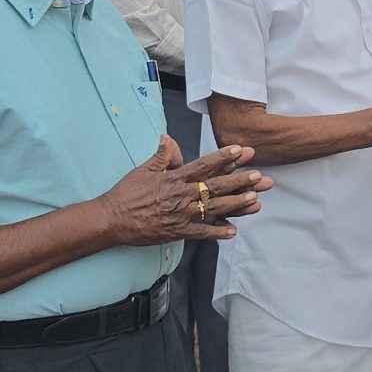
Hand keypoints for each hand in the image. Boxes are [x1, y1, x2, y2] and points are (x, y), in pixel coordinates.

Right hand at [91, 144, 266, 245]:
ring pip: (214, 208)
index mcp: (174, 178)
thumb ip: (161, 155)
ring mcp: (181, 215)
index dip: (224, 157)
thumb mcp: (143, 169)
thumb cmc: (126, 193)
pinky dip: (218, 232)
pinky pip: (202, 233)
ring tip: (255, 199)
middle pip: (215, 186)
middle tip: (258, 176)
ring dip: (236, 204)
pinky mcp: (177, 231)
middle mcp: (181, 195)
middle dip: (239, 180)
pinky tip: (234, 231)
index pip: (204, 165)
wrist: (112, 219)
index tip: (240, 151)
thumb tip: (169, 138)